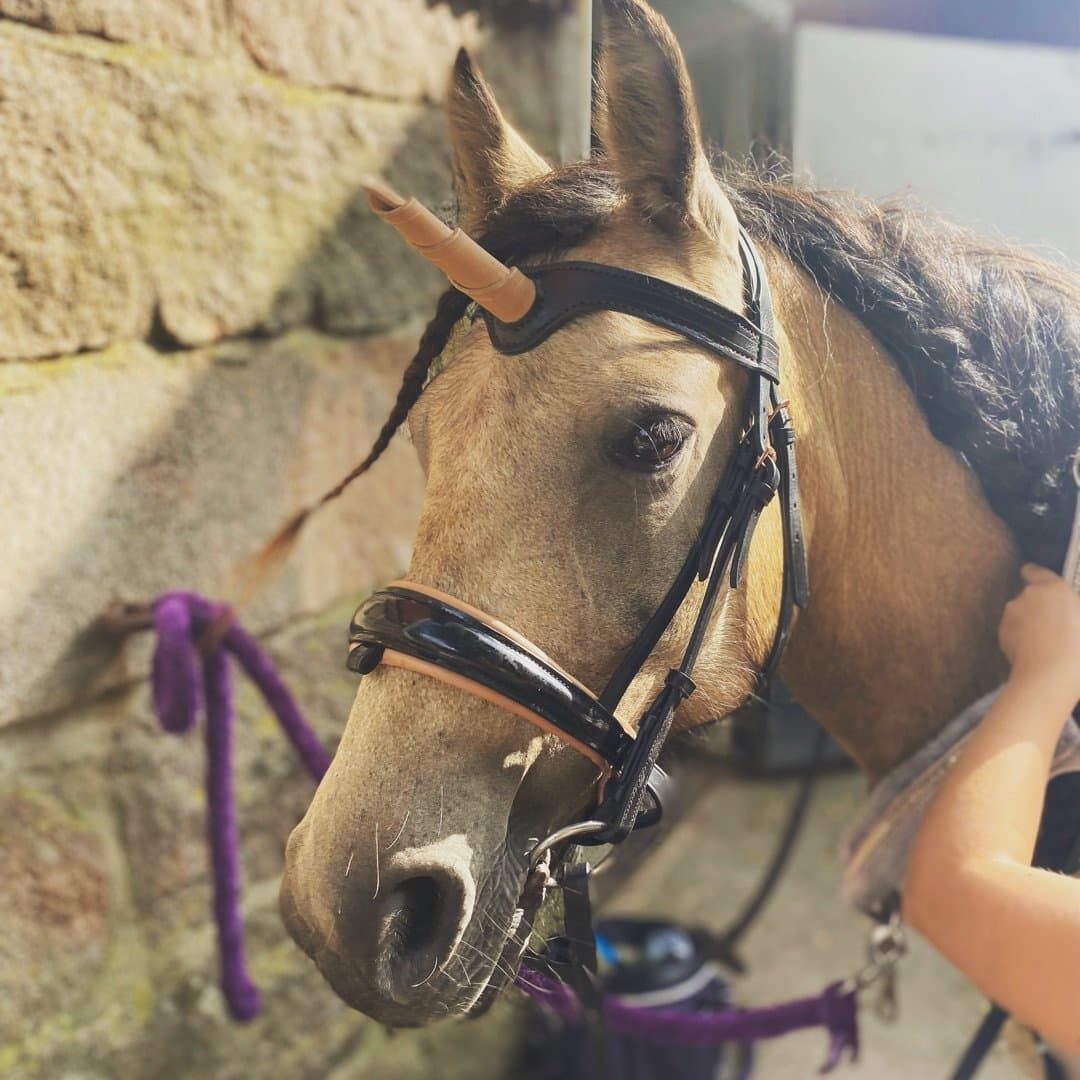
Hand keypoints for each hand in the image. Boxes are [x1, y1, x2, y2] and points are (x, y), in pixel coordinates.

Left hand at [998, 564, 1079, 698]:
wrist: (1051, 674)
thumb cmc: (1079, 647)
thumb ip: (1074, 611)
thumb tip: (1069, 613)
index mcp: (1053, 587)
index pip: (1035, 571)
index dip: (1035, 575)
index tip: (1039, 582)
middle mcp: (1027, 595)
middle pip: (1029, 596)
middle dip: (1039, 606)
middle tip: (1056, 625)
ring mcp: (1011, 614)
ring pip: (1020, 613)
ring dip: (1028, 621)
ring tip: (1046, 642)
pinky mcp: (1001, 633)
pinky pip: (1013, 630)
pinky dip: (1020, 636)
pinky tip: (1034, 651)